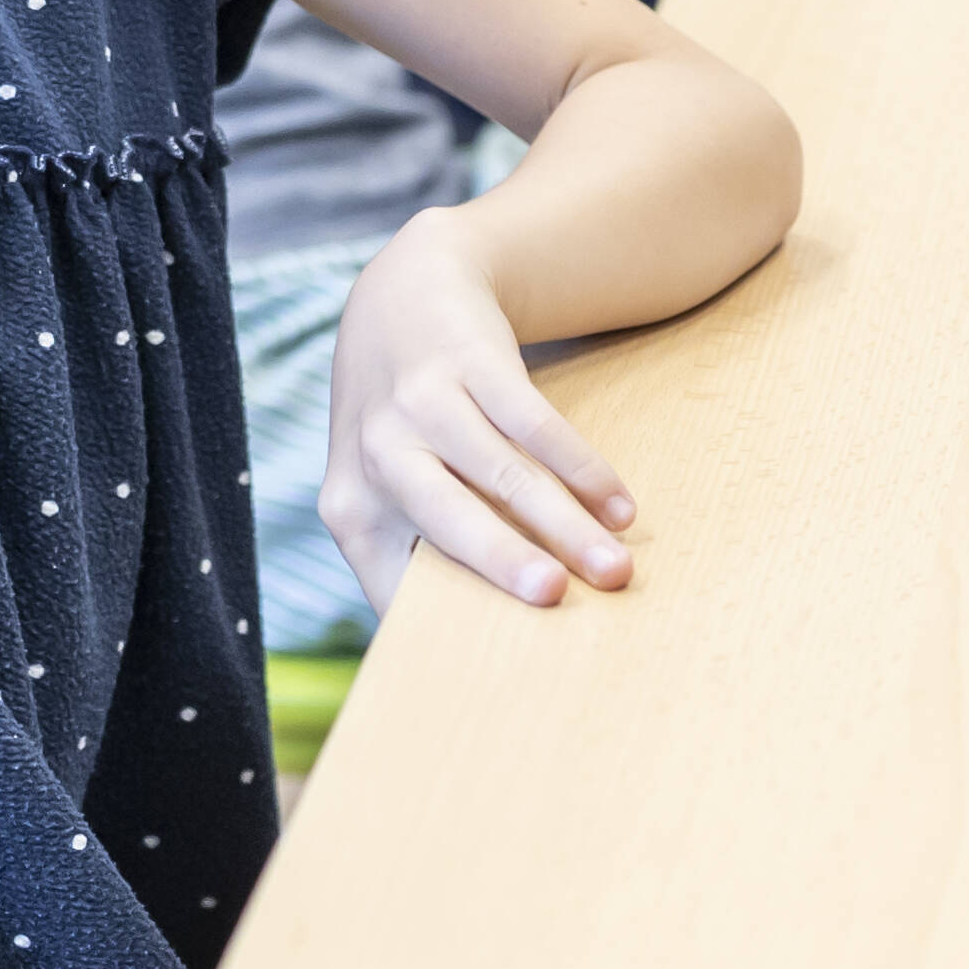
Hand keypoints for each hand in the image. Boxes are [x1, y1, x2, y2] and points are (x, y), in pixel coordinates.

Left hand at [323, 211, 639, 613]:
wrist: (400, 299)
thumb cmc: (399, 426)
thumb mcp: (377, 488)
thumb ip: (416, 555)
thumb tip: (479, 652)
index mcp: (350, 508)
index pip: (392, 582)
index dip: (438, 627)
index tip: (495, 669)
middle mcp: (377, 455)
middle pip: (445, 518)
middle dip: (501, 558)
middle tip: (554, 596)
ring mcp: (424, 402)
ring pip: (503, 472)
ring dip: (566, 522)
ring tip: (616, 567)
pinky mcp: (471, 361)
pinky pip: (534, 422)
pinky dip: (583, 466)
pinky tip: (618, 504)